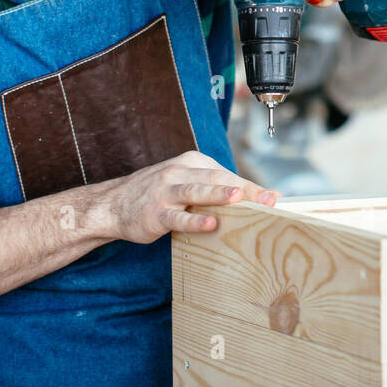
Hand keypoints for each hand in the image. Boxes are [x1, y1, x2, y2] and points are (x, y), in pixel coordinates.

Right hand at [102, 150, 280, 242]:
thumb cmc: (157, 194)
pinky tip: (210, 224)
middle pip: (217, 179)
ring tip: (239, 198)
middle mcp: (179, 173)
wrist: (113, 204)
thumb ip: (214, 187)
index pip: (225, 173)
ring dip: (219, 194)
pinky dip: (193, 220)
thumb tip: (253, 198)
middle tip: (268, 199)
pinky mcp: (155, 213)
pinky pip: (177, 217)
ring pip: (196, 191)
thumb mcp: (184, 182)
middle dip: (244, 189)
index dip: (250, 186)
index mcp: (191, 163)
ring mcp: (166, 193)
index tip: (273, 197)